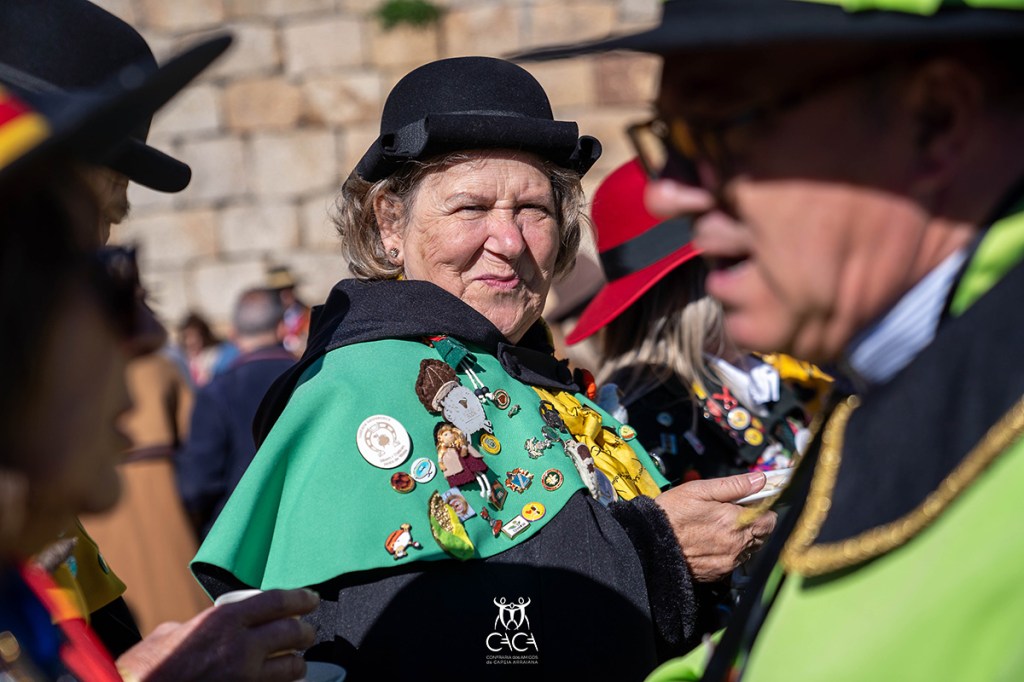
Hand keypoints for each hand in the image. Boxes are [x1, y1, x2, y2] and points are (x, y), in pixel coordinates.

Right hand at [117, 588, 318, 681]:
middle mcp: (240, 648)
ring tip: (295, 661)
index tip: (310, 598)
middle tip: (307, 632)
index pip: (277, 601)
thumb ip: (199, 624)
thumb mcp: (169, 634)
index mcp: (223, 622)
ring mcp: (245, 679)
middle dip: (305, 632)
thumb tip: (210, 622)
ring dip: (296, 664)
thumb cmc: (144, 671)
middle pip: (293, 633)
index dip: (300, 598)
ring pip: (292, 668)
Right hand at [655, 472, 776, 582]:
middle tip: (732, 514)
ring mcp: (729, 562)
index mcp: (735, 522)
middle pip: (762, 536)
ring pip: (749, 549)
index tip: (750, 504)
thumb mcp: (700, 490)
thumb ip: (734, 485)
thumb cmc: (672, 513)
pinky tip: (711, 542)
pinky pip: (734, 562)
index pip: (771, 520)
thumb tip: (760, 479)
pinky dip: (729, 552)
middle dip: (753, 524)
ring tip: (719, 528)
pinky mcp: (719, 574)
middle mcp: (737, 545)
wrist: (650, 544)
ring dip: (742, 538)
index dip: (763, 510)